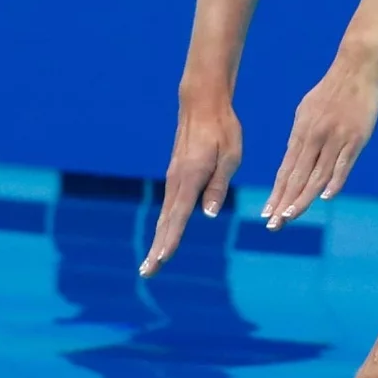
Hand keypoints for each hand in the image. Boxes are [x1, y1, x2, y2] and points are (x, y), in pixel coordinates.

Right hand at [142, 87, 242, 275]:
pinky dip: (166, 224)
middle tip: (146, 274)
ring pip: (166, 215)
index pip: (179, 216)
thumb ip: (218, 186)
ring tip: (152, 262)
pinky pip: (170, 205)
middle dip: (156, 249)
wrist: (203, 104)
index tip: (161, 261)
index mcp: (190, 178)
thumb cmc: (223, 129)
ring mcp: (174, 178)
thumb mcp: (230, 157)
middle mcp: (177, 181)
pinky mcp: (177, 174)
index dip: (170, 240)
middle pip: (166, 222)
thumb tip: (208, 215)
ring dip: (158, 239)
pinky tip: (165, 235)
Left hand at [263, 55, 377, 229]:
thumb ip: (301, 135)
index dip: (276, 193)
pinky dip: (334, 182)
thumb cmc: (333, 88)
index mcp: (301, 131)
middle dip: (283, 203)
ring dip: (302, 199)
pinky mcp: (356, 137)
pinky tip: (325, 197)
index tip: (266, 213)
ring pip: (316, 175)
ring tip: (290, 217)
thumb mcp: (307, 109)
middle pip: (297, 176)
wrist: (358, 66)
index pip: (285, 170)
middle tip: (272, 226)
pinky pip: (343, 164)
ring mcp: (335, 138)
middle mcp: (314, 137)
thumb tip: (293, 157)